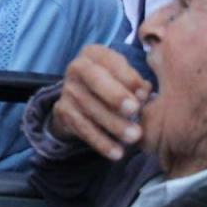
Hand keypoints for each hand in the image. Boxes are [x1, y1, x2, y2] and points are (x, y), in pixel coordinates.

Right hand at [51, 45, 151, 159]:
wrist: (78, 100)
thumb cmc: (111, 84)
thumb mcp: (122, 77)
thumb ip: (135, 82)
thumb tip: (144, 92)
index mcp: (94, 53)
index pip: (111, 62)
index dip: (128, 77)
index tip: (144, 93)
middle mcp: (76, 68)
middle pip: (95, 80)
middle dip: (115, 95)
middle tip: (134, 110)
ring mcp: (67, 90)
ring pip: (90, 108)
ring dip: (113, 124)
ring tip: (134, 137)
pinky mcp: (62, 111)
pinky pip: (83, 128)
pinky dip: (101, 142)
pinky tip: (117, 152)